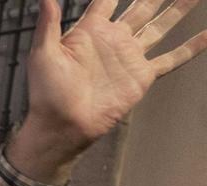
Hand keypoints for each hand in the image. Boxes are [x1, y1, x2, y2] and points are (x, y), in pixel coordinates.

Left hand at [8, 0, 206, 181]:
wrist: (64, 125)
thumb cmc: (47, 93)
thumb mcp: (43, 54)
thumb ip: (47, 24)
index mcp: (89, 30)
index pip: (107, 0)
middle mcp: (113, 39)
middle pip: (141, 7)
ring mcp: (130, 56)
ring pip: (161, 26)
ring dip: (178, 9)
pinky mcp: (142, 76)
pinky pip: (171, 58)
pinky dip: (191, 48)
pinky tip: (206, 35)